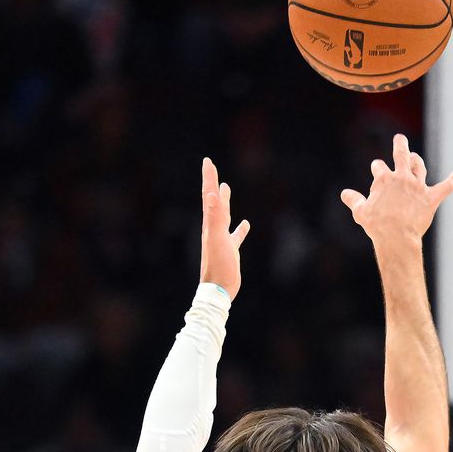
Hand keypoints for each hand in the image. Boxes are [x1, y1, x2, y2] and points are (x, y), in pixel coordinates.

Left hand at [199, 157, 249, 297]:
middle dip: (212, 183)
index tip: (207, 161)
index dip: (208, 177)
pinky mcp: (230, 250)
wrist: (217, 289)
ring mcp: (222, 239)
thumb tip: (210, 194)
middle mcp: (213, 228)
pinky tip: (245, 224)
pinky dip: (240, 228)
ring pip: (223, 215)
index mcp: (210, 223)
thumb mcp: (217, 238)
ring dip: (224, 201)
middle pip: (213, 201)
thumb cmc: (217, 265)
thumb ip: (215, 216)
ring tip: (225, 188)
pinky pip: (235, 235)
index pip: (208, 195)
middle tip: (210, 168)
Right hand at [340, 134, 452, 247]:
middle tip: (400, 138)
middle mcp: (402, 178)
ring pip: (420, 167)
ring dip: (418, 160)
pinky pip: (446, 187)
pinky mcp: (431, 198)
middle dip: (400, 145)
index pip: (379, 167)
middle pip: (402, 156)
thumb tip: (345, 194)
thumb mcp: (361, 212)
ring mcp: (418, 187)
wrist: (396, 237)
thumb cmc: (377, 225)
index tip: (377, 169)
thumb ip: (354, 200)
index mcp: (384, 179)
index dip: (377, 168)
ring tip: (415, 157)